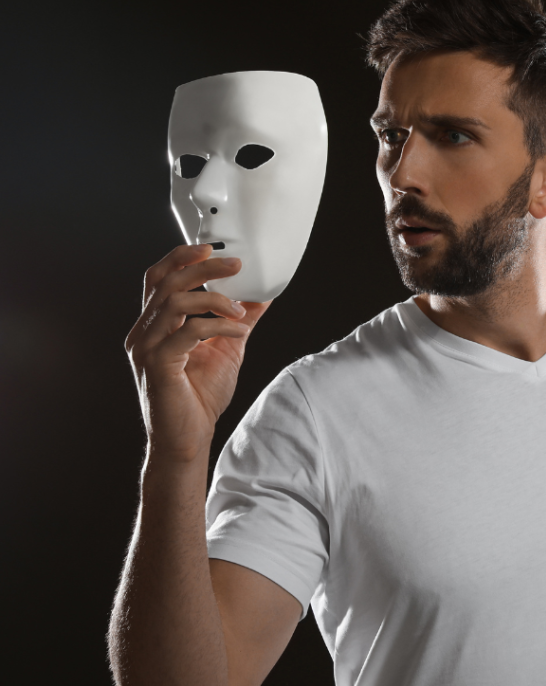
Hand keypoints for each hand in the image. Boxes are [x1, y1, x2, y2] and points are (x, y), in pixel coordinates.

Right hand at [125, 244, 270, 457]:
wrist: (187, 438)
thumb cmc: (199, 397)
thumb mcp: (227, 348)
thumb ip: (239, 320)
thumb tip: (261, 295)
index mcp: (154, 325)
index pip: (158, 278)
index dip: (180, 257)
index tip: (210, 247)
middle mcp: (144, 332)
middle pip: (166, 282)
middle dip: (203, 267)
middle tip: (236, 265)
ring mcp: (147, 348)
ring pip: (174, 301)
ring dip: (213, 298)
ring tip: (239, 310)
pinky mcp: (158, 365)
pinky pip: (187, 332)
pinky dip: (217, 326)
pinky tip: (238, 331)